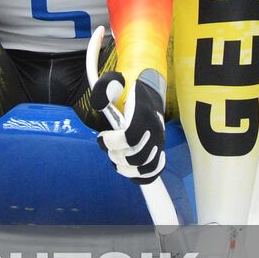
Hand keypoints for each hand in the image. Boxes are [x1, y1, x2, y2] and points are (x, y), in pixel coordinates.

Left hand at [91, 68, 166, 183]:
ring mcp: (159, 141)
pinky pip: (154, 171)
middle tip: (107, 148)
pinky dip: (140, 176)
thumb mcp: (112, 82)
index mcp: (144, 113)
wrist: (146, 90)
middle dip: (117, 155)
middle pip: (138, 157)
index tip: (101, 137)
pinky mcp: (159, 150)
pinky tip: (127, 169)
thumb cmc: (126, 88)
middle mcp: (155, 130)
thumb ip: (103, 90)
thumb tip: (99, 104)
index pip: (131, 137)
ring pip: (147, 167)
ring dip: (127, 168)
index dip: (112, 142)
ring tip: (115, 160)